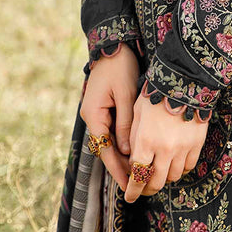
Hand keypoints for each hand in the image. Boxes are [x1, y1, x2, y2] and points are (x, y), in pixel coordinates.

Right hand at [80, 43, 139, 192]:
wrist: (113, 45)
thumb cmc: (119, 66)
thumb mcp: (125, 94)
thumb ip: (126, 123)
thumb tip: (127, 151)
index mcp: (93, 115)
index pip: (105, 150)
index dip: (117, 170)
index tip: (128, 186)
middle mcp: (92, 118)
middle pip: (107, 149)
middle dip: (121, 167)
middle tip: (138, 186)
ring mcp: (97, 114)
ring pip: (110, 142)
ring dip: (123, 157)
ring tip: (139, 175)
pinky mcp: (104, 109)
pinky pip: (113, 131)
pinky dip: (123, 142)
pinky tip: (135, 152)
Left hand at [124, 88, 209, 202]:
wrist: (184, 82)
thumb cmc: (156, 95)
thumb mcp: (137, 113)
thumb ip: (133, 137)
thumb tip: (131, 159)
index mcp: (146, 141)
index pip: (137, 175)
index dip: (132, 190)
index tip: (129, 196)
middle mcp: (164, 149)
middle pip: (156, 182)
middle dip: (147, 189)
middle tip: (143, 189)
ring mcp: (183, 148)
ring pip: (173, 177)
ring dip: (164, 179)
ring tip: (158, 174)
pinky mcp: (196, 144)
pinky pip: (189, 167)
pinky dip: (181, 170)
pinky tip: (175, 165)